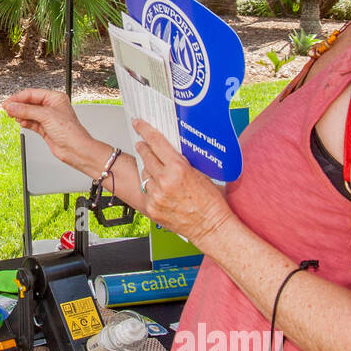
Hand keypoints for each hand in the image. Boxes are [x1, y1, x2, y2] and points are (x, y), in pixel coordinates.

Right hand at [2, 89, 104, 173]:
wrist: (75, 149)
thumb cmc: (70, 131)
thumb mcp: (46, 116)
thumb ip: (27, 110)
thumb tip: (12, 106)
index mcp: (55, 98)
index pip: (32, 94)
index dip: (18, 98)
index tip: (8, 103)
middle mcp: (51, 107)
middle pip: (29, 103)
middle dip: (18, 106)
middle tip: (8, 110)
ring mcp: (48, 118)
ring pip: (29, 113)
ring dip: (21, 115)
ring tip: (14, 116)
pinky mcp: (45, 128)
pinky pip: (31, 122)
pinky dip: (25, 122)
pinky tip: (21, 122)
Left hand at [132, 118, 233, 245]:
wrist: (211, 227)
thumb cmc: (211, 202)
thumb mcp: (200, 174)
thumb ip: (182, 163)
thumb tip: (171, 152)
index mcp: (178, 168)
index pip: (156, 143)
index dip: (145, 130)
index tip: (138, 124)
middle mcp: (164, 181)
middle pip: (146, 156)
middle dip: (143, 148)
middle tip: (141, 144)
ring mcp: (156, 196)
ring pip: (144, 175)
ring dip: (149, 172)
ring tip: (159, 174)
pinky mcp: (152, 208)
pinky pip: (146, 192)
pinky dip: (151, 189)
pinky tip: (160, 191)